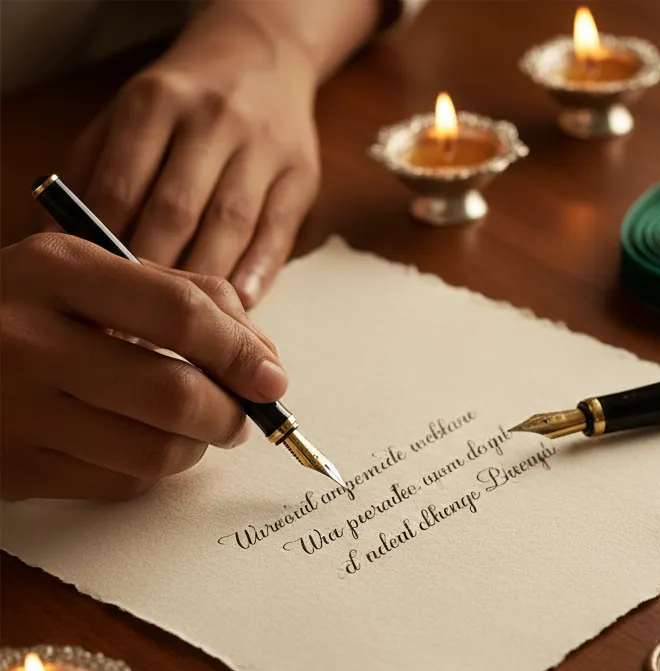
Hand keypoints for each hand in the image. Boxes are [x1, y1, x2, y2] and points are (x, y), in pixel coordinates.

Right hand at [0, 233, 287, 500]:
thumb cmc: (27, 314)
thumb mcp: (89, 277)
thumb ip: (183, 298)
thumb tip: (265, 360)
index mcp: (53, 270)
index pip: (180, 314)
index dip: (242, 352)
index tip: (272, 379)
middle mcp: (25, 337)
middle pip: (175, 393)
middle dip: (229, 414)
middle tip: (238, 417)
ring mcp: (13, 409)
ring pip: (156, 451)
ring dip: (195, 448)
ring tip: (192, 431)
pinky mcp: (11, 469)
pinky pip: (120, 484)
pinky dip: (150, 471)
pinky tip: (138, 445)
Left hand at [64, 6, 320, 306]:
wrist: (262, 60)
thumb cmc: (184, 104)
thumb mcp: (129, 118)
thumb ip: (97, 174)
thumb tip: (67, 245)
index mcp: (155, 102)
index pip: (122, 187)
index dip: (107, 248)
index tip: (97, 296)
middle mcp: (211, 120)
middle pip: (177, 212)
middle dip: (154, 275)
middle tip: (138, 326)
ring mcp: (261, 148)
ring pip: (229, 227)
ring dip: (206, 283)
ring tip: (185, 329)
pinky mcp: (300, 176)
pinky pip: (275, 234)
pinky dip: (256, 274)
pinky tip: (240, 305)